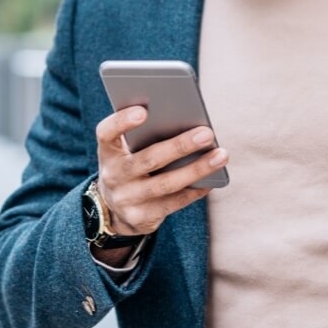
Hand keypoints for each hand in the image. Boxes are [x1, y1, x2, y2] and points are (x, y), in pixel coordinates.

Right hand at [94, 106, 227, 238]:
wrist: (114, 209)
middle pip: (148, 159)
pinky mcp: (141, 218)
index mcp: (108, 151)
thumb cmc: (130, 165)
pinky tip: (213, 179)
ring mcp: (126, 199)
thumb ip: (145, 135)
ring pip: (165, 184)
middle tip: (207, 133)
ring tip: (221, 155)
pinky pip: (173, 203)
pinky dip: (195, 190)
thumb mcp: (127, 150)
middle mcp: (113, 175)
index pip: (106, 133)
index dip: (122, 121)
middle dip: (180, 145)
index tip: (143, 110)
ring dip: (197, 169)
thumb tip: (187, 120)